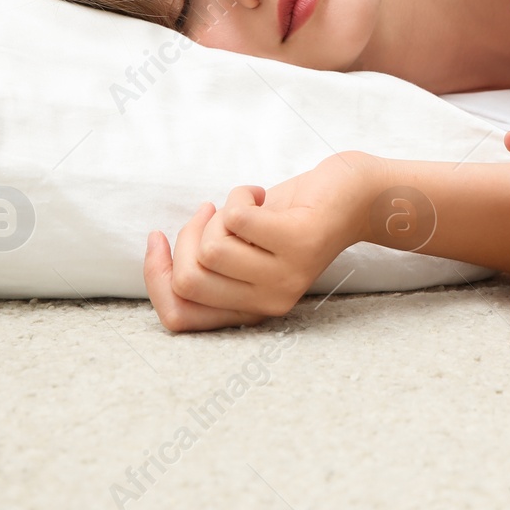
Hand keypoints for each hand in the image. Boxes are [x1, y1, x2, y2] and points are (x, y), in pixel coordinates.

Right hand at [144, 153, 375, 331]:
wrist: (354, 193)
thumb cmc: (291, 215)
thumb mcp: (242, 246)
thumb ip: (208, 262)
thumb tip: (157, 254)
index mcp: (251, 309)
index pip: (178, 317)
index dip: (155, 278)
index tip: (156, 237)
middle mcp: (269, 302)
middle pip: (188, 279)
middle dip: (188, 236)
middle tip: (214, 212)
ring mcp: (285, 276)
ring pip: (211, 248)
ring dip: (220, 213)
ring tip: (247, 205)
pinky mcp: (298, 244)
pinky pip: (235, 219)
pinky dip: (239, 195)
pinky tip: (261, 193)